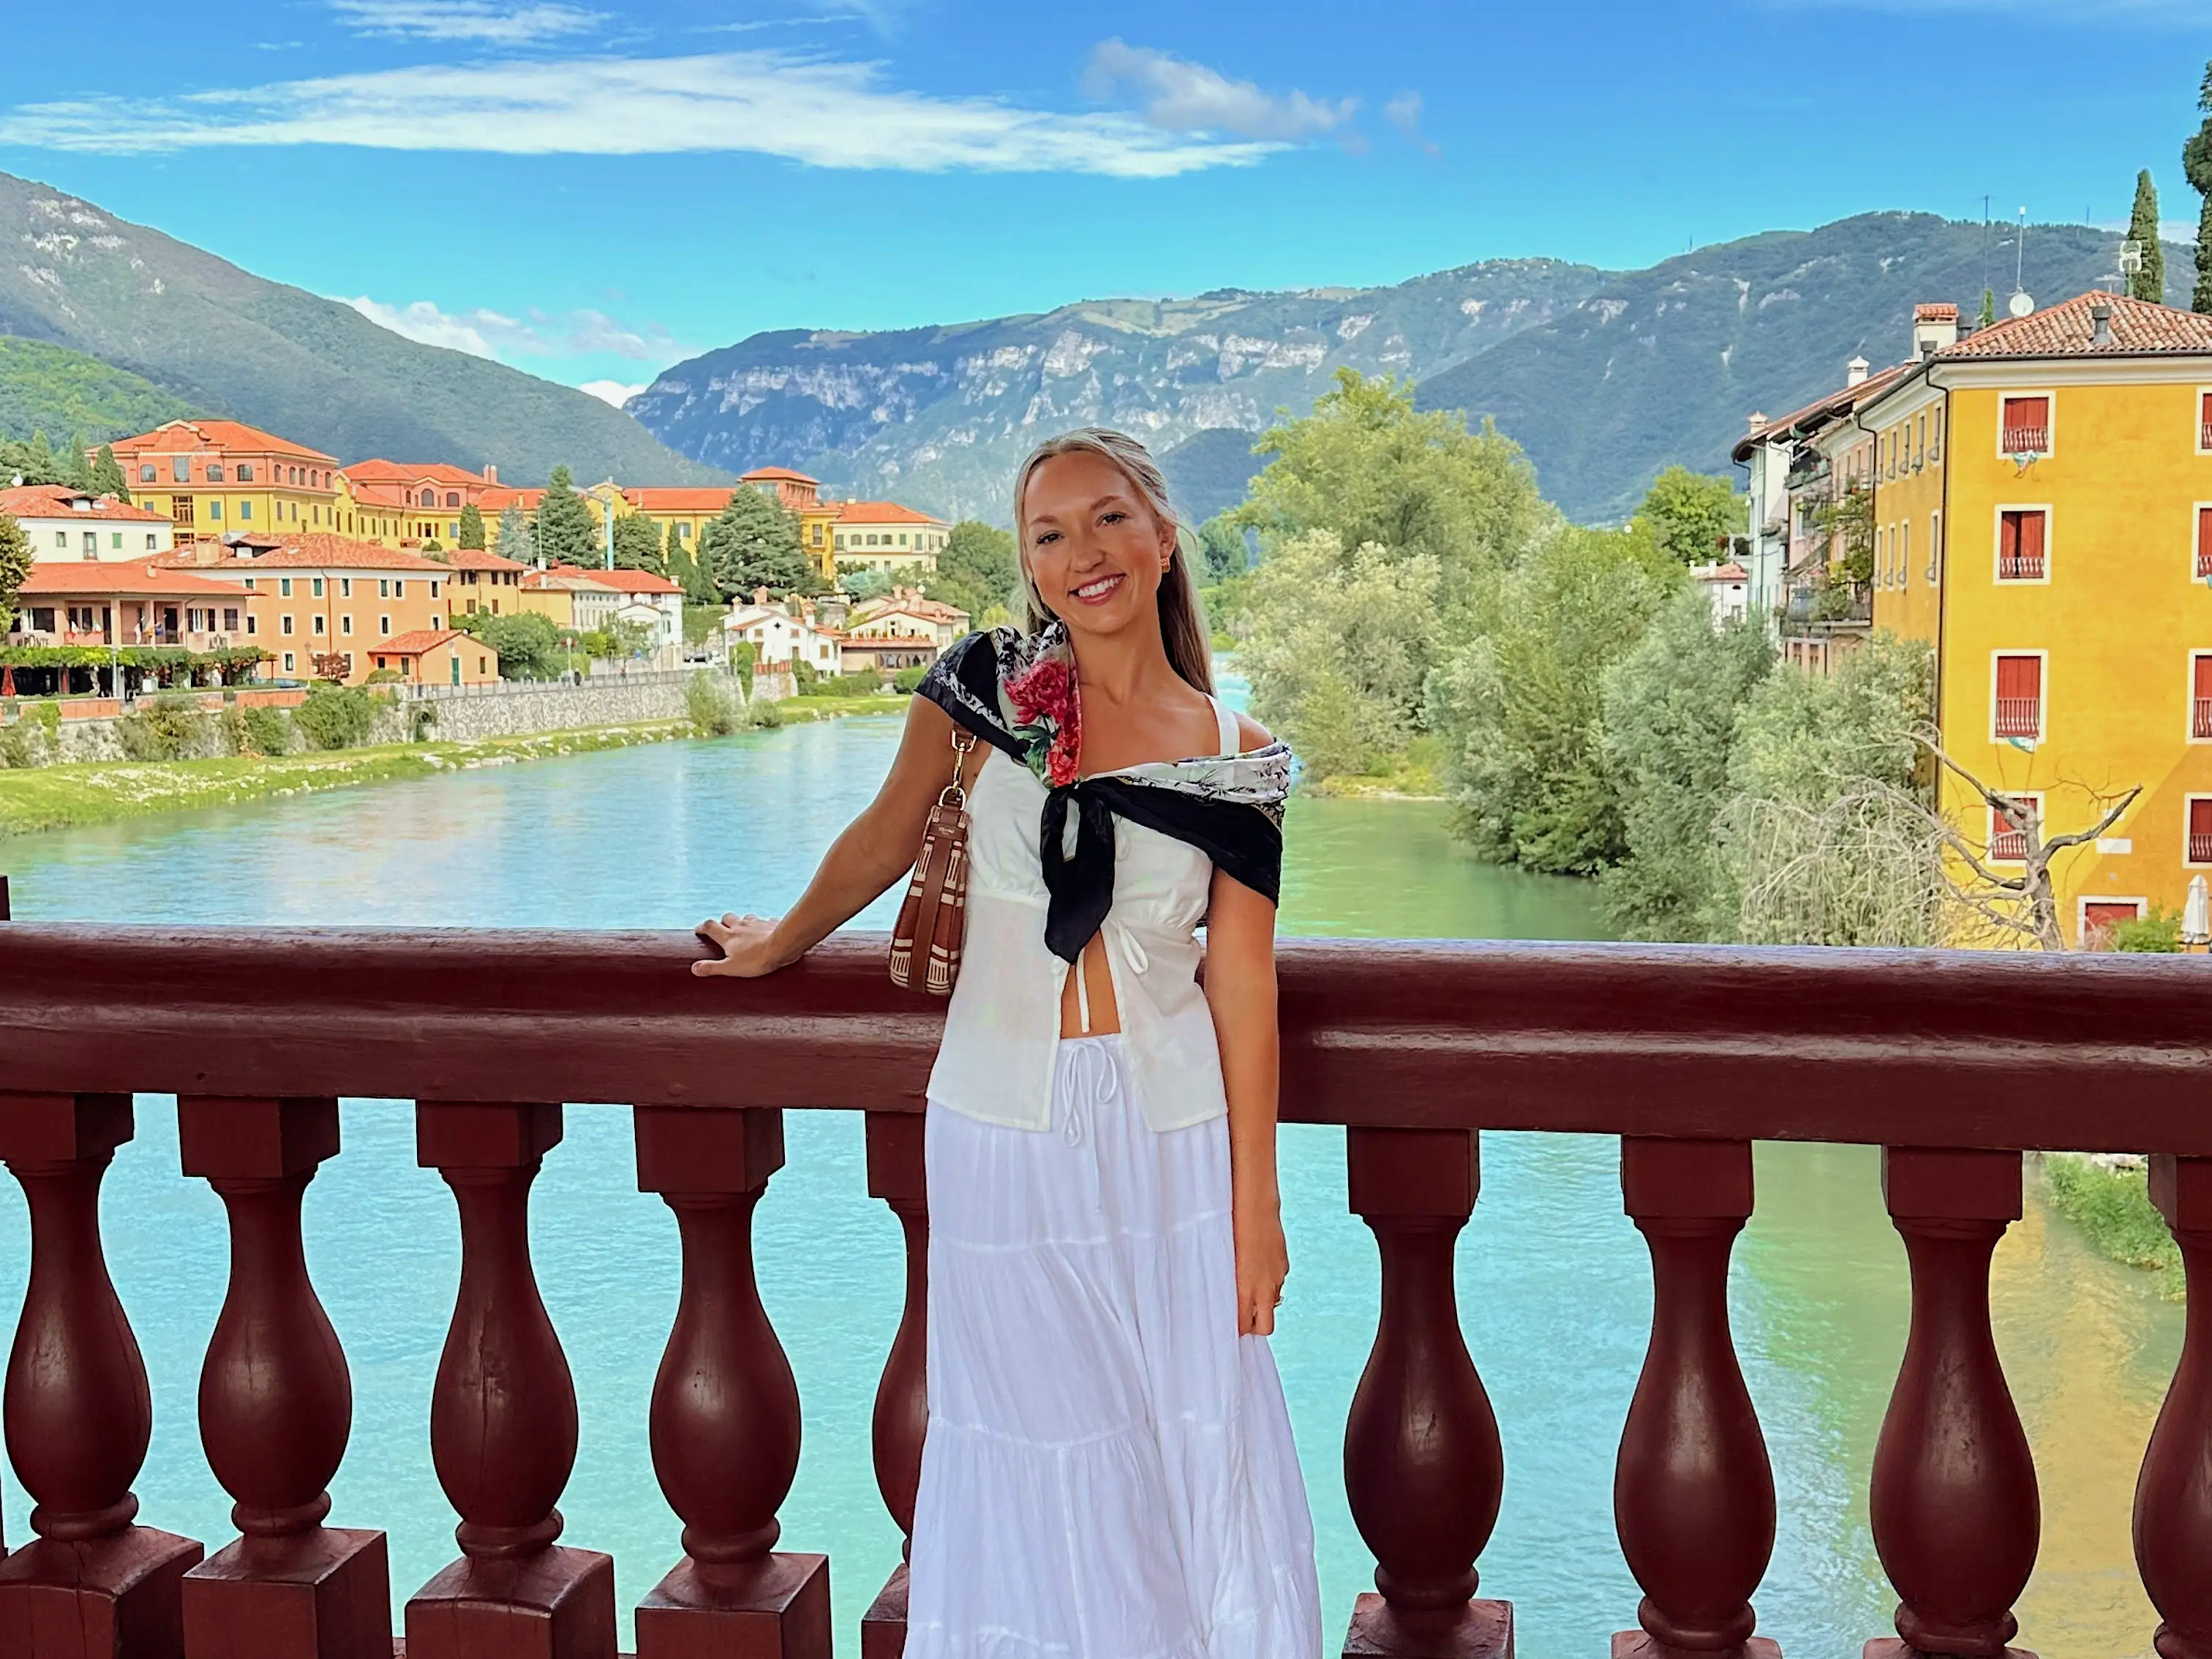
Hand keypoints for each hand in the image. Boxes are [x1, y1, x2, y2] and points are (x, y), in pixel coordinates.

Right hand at [692, 914, 789, 977]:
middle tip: (722, 929)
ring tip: (744, 930)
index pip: (710, 926)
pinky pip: (765, 921)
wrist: (783, 945)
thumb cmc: (756, 959)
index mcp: (728, 936)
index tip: (698, 930)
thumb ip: (712, 968)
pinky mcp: (772, 923)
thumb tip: (694, 968)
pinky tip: (766, 930)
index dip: (702, 927)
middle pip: (727, 917)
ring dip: (742, 922)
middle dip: (722, 922)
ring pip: (746, 917)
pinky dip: (763, 925)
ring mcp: (757, 922)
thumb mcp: (731, 968)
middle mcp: (741, 925)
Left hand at [1234, 1195, 1288, 1336]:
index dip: (1238, 1331)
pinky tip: (1258, 1270)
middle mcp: (1264, 1287)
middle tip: (1243, 1320)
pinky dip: (1269, 1284)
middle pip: (1266, 1327)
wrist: (1256, 1205)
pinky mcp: (1284, 1265)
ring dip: (1263, 1305)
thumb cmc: (1233, 1230)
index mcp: (1245, 1287)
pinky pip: (1278, 1284)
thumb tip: (1232, 1300)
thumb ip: (1232, 1284)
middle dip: (1255, 1327)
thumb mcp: (1225, 1260)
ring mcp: (1277, 1277)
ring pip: (1273, 1304)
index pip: (1245, 1325)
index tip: (1231, 1328)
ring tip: (1249, 1292)